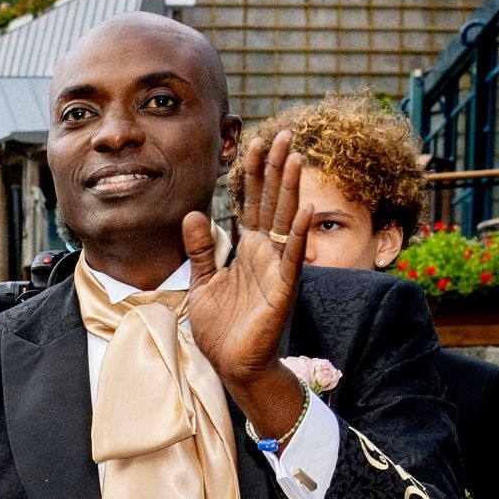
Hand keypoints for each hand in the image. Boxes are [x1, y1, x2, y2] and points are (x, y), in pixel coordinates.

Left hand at [180, 129, 310, 441]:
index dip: (254, 172)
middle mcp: (266, 253)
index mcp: (248, 249)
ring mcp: (277, 269)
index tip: (254, 141)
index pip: (253, 202)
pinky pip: (293, 258)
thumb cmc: (222, 328)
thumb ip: (200, 249)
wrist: (232, 365)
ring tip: (296, 157)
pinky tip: (306, 210)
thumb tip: (192, 213)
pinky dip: (300, 235)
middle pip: (274, 202)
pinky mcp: (283, 290)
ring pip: (287, 221)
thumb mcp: (202, 282)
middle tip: (284, 133)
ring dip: (292, 189)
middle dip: (277, 168)